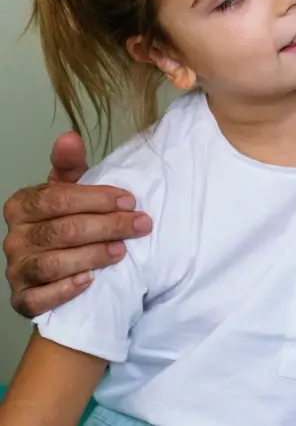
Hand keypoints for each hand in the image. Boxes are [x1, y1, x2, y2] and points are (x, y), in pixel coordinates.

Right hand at [3, 132, 151, 317]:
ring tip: (121, 251)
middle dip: (108, 226)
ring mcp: (17, 270)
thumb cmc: (67, 222)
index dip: (98, 199)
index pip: (59, 198)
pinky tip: (91, 280)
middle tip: (140, 225)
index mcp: (22, 205)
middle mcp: (14, 238)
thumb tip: (69, 137)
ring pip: (53, 263)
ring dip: (92, 256)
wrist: (59, 267)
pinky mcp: (23, 299)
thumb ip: (70, 165)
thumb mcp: (69, 191)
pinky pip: (39, 298)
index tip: (130, 201)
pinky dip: (66, 290)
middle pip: (63, 230)